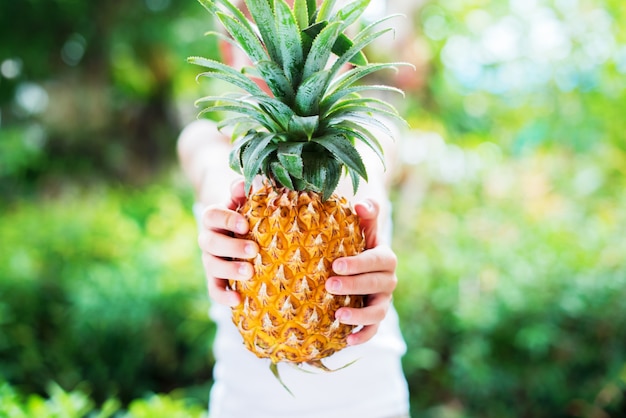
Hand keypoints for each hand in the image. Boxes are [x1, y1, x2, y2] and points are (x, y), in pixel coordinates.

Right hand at [198, 180, 257, 305]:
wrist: (238, 233)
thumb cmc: (246, 214)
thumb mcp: (243, 201)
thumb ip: (242, 192)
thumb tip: (243, 184)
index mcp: (213, 217)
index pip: (212, 215)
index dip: (226, 219)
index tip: (244, 224)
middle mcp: (208, 238)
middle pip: (211, 242)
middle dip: (231, 246)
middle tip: (253, 250)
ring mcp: (210, 260)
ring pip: (212, 266)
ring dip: (230, 269)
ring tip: (249, 272)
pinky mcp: (215, 279)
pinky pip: (214, 289)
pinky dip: (223, 296)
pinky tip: (238, 300)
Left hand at [325, 199, 397, 345]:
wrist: (357, 266)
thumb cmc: (356, 242)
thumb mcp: (363, 227)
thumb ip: (366, 213)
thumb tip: (361, 204)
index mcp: (385, 257)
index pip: (377, 260)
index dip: (360, 263)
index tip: (337, 264)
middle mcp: (387, 280)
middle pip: (376, 284)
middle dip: (354, 286)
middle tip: (330, 285)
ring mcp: (382, 301)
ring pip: (378, 312)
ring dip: (360, 315)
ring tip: (339, 316)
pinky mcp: (375, 319)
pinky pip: (374, 331)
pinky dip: (363, 336)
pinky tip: (347, 340)